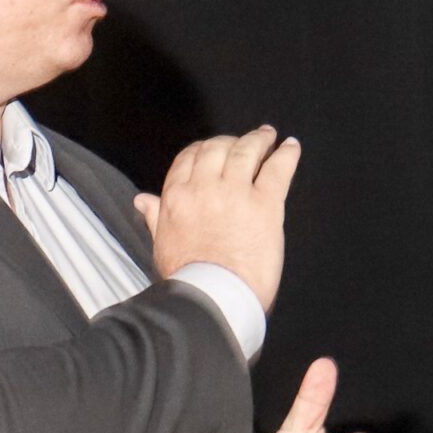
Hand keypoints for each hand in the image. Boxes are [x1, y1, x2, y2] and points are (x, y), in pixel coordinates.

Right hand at [131, 126, 300, 310]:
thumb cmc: (187, 278)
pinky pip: (277, 169)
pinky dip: (286, 154)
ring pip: (246, 152)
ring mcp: (236, 192)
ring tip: (268, 135)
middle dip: (231, 141)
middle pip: (218, 148)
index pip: (188, 158)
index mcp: (177, 197)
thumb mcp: (162, 244)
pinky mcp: (265, 204)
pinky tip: (290, 146)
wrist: (214, 297)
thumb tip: (142, 200)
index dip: (203, 149)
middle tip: (243, 141)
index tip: (213, 148)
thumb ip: (155, 216)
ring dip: (259, 140)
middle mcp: (205, 187)